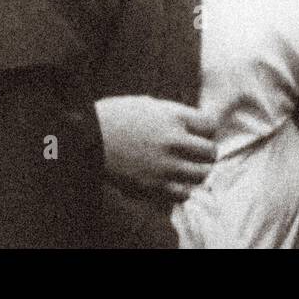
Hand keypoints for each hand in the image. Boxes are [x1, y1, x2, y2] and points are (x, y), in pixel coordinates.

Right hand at [95, 95, 216, 200]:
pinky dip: (182, 189)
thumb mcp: (148, 105)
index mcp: (173, 116)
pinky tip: (173, 181)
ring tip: (186, 168)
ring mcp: (165, 165)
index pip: (211, 125)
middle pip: (211, 152)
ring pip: (201, 175)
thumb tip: (195, 125)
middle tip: (197, 153)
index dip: (207, 130)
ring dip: (196, 171)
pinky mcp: (154, 186)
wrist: (87, 138)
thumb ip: (174, 115)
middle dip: (206, 152)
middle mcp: (174, 141)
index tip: (200, 133)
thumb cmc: (115, 117)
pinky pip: (184, 193)